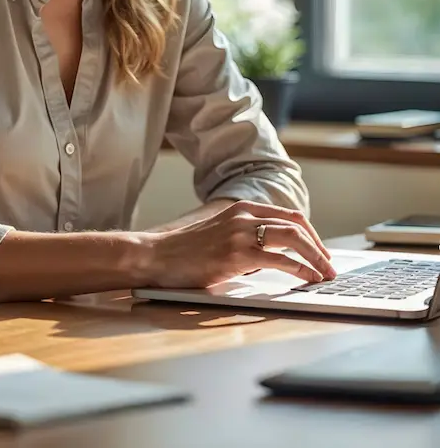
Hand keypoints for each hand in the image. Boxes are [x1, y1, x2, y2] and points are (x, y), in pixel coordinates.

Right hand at [142, 200, 336, 288]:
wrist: (158, 256)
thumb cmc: (187, 252)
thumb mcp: (222, 235)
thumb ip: (248, 240)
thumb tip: (277, 258)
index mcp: (242, 209)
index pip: (289, 216)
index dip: (311, 234)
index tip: (321, 252)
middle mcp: (245, 215)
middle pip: (297, 225)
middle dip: (319, 247)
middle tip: (330, 266)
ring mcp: (241, 233)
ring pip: (293, 239)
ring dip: (315, 258)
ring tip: (325, 275)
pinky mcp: (237, 254)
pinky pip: (279, 260)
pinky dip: (300, 269)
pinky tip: (307, 279)